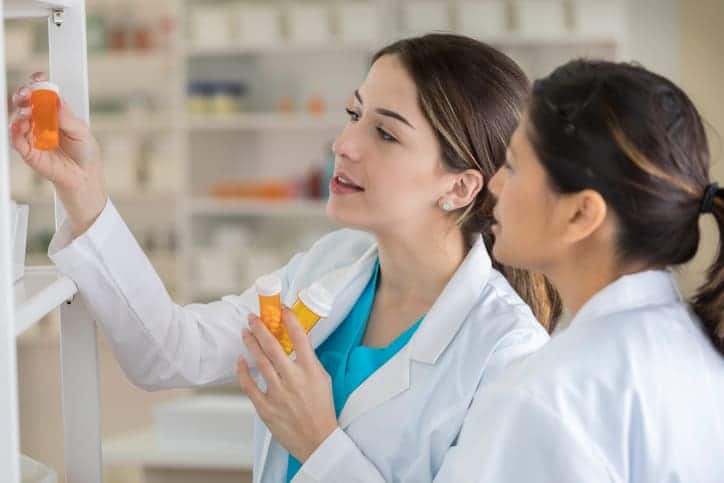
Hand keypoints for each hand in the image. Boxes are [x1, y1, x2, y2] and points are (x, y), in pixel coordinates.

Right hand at [9, 72, 106, 237]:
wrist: (84, 176)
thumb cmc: (85, 153)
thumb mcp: (82, 131)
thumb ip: (66, 116)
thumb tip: (54, 100)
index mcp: (55, 112)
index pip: (42, 93)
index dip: (38, 83)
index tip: (38, 78)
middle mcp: (41, 121)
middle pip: (25, 101)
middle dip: (24, 94)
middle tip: (27, 94)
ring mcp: (32, 134)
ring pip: (17, 117)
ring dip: (21, 112)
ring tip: (29, 114)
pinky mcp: (27, 150)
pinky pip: (15, 138)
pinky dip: (14, 130)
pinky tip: (18, 126)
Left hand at [237, 308, 337, 461]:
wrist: (317, 440)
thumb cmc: (322, 409)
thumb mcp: (323, 380)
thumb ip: (309, 362)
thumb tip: (296, 345)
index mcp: (311, 371)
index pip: (300, 338)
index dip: (290, 320)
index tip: (282, 309)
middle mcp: (294, 379)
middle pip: (273, 346)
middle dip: (261, 328)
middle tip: (253, 318)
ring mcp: (278, 393)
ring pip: (259, 362)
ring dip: (251, 344)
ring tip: (245, 333)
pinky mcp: (266, 407)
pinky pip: (249, 386)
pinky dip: (243, 372)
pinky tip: (240, 361)